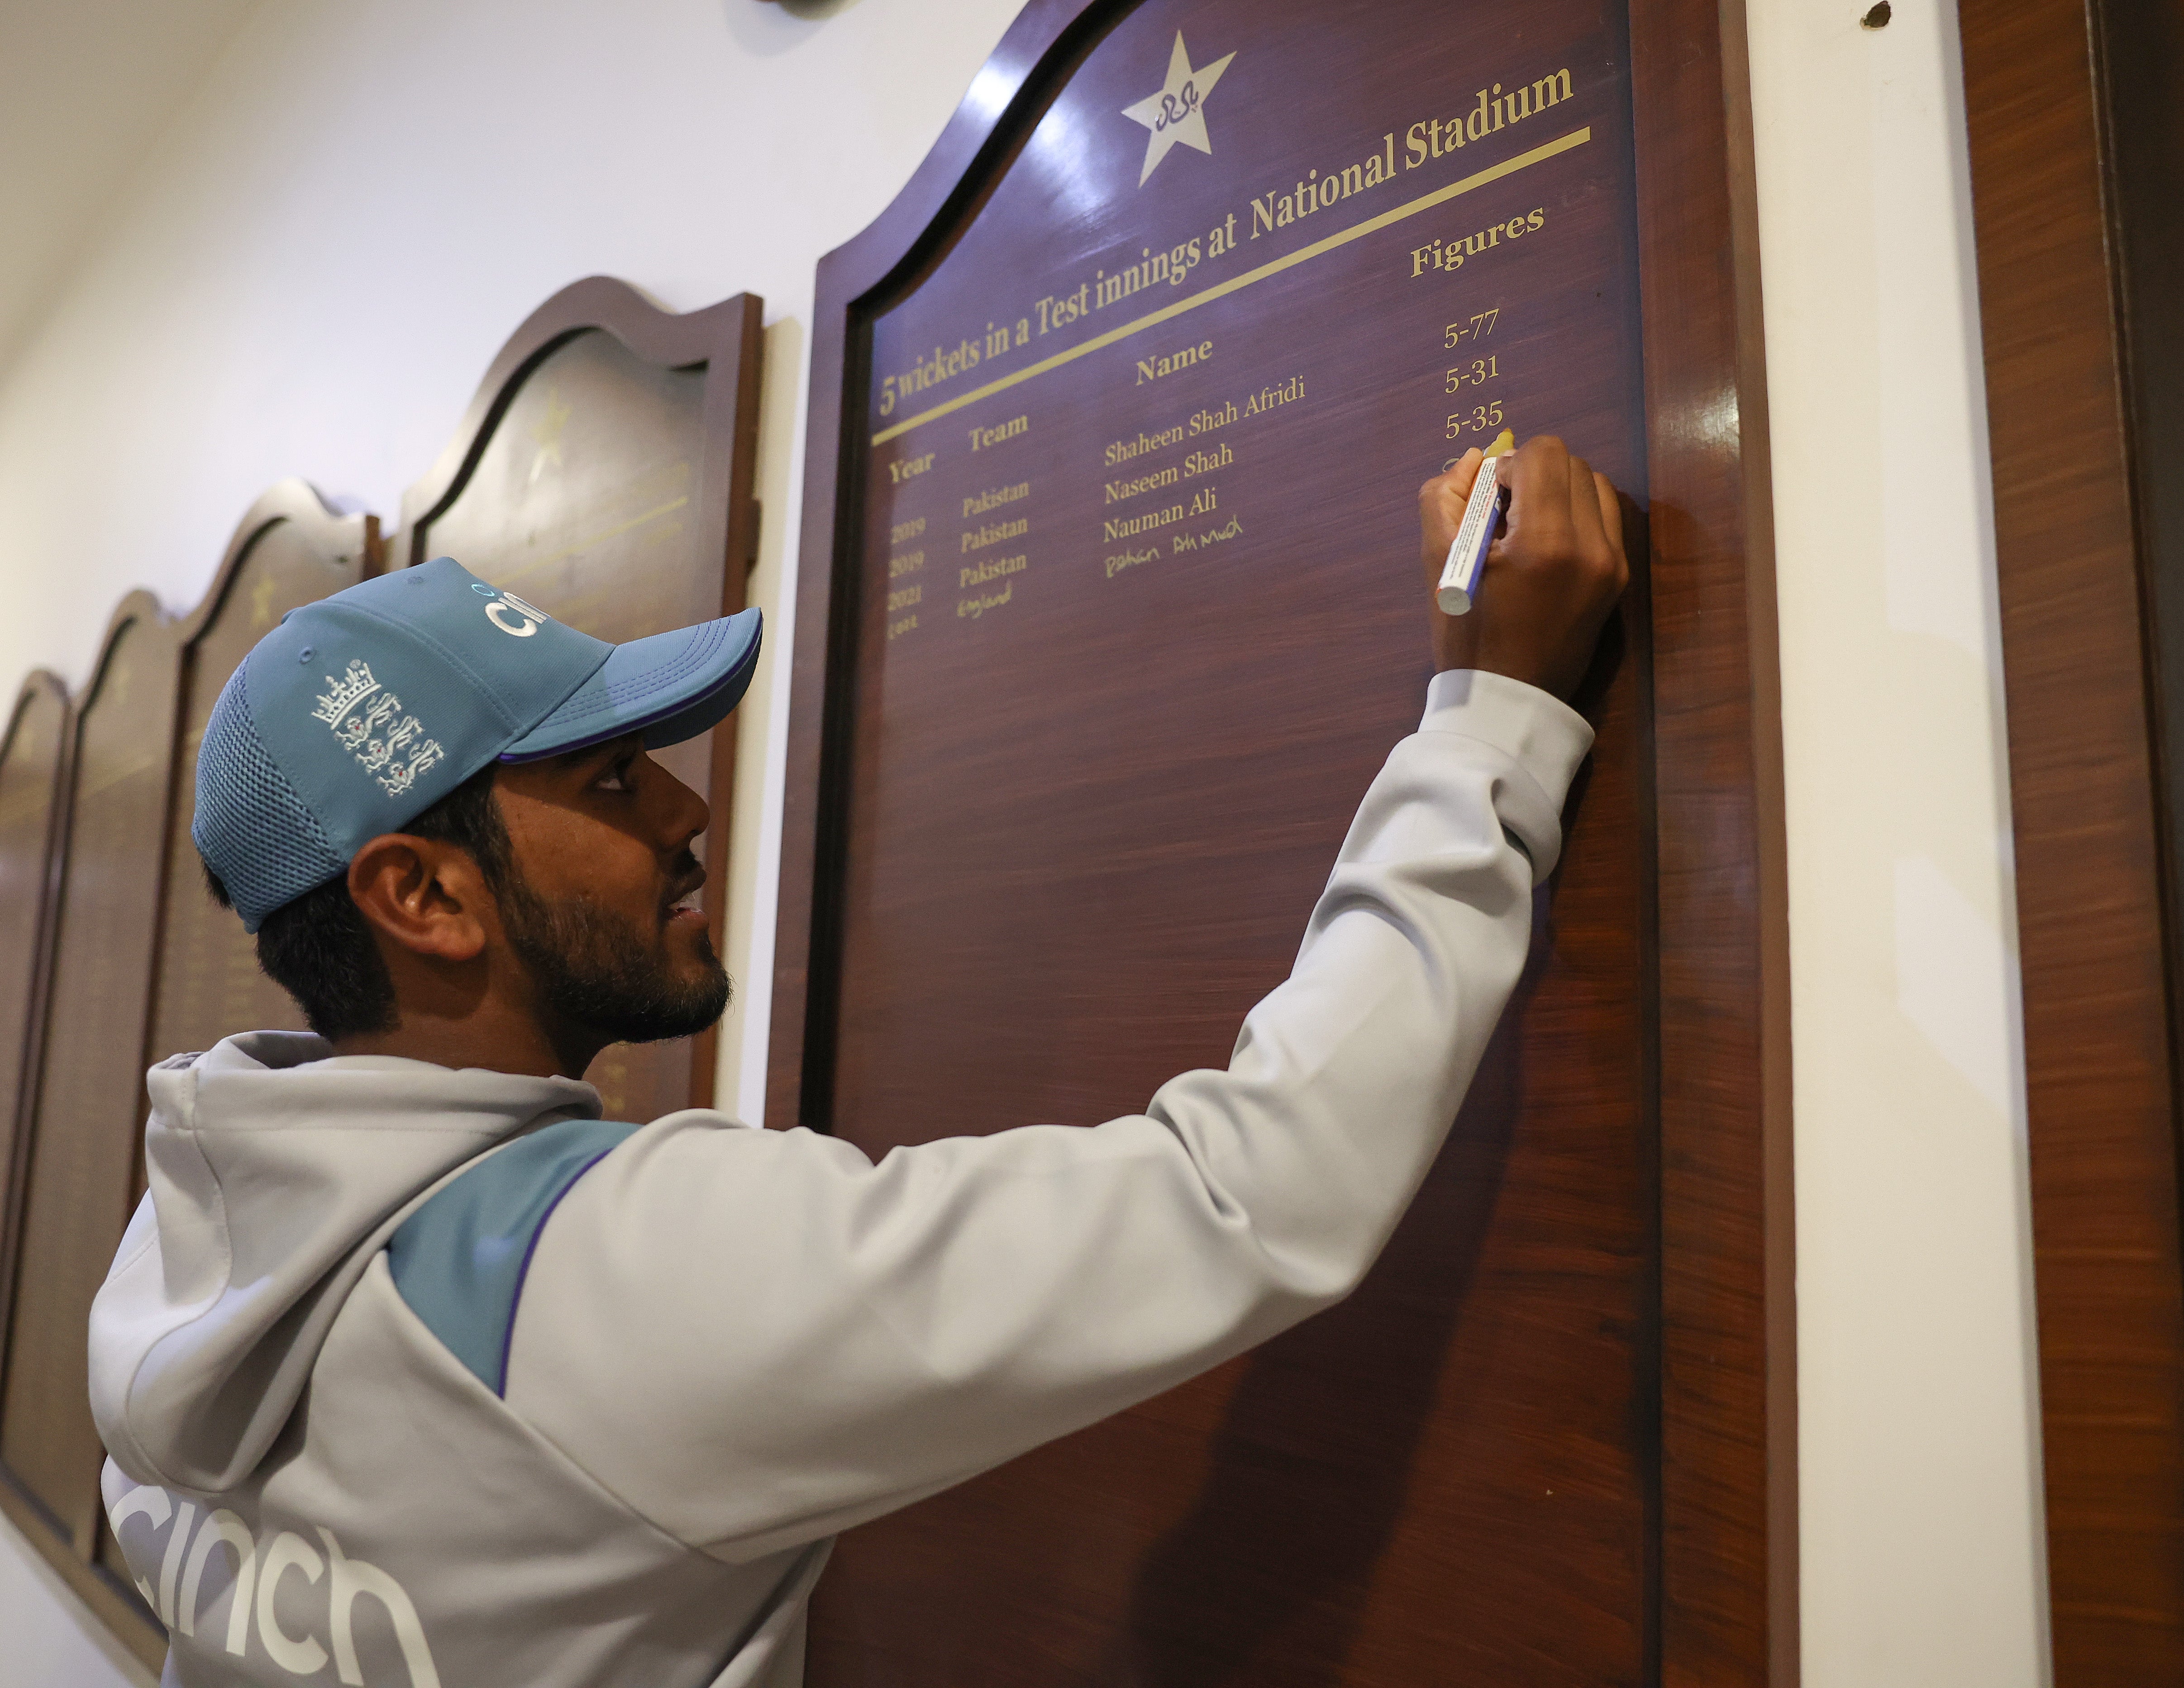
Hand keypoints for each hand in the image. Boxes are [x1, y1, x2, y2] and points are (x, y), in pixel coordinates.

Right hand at [1417, 436, 1627, 698]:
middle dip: (1534, 475)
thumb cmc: (1466, 635)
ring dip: (1559, 489)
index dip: (1509, 465)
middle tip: (1505, 515)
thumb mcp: (1438, 563)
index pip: (1544, 453)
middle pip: (1571, 462)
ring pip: (1594, 483)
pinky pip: (1606, 515)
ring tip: (1528, 527)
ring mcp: (1612, 563)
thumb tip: (1476, 458)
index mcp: (1544, 542)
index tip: (1490, 500)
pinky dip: (1578, 513)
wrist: (1508, 701)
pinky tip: (1550, 542)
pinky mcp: (1619, 576)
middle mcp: (1591, 546)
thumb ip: (1443, 496)